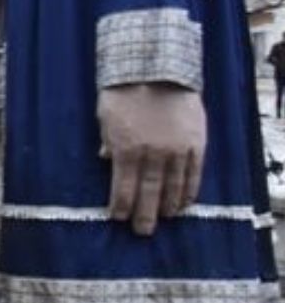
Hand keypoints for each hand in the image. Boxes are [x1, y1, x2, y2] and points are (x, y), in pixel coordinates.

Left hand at [98, 83, 205, 236]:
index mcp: (126, 149)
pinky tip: (185, 203)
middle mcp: (152, 155)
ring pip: (173, 188)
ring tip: (165, 219)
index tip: (117, 218)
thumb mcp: (105, 116)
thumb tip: (105, 160)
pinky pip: (194, 175)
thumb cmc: (123, 91)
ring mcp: (177, 151)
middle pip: (149, 194)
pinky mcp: (196, 144)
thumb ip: (107, 141)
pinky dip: (189, 191)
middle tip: (142, 232)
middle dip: (144, 215)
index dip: (120, 206)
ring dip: (168, 206)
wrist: (157, 70)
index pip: (122, 188)